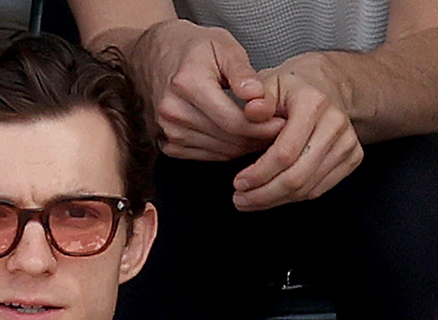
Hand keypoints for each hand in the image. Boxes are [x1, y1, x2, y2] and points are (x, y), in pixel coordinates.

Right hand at [131, 19, 283, 159]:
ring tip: (262, 132)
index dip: (263, 128)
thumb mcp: (223, 46)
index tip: (283, 123)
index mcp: (187, 84)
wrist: (154, 55)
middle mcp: (173, 111)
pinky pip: (207, 157)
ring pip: (220, 152)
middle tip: (278, 130)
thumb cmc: (194, 48)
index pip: (234, 122)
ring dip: (245, 147)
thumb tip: (257, 97)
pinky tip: (238, 137)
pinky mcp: (167, 143)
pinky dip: (227, 151)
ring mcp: (167, 130)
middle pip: (228, 140)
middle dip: (258, 139)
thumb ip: (243, 73)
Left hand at [231, 55, 364, 210]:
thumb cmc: (290, 89)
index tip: (238, 182)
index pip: (285, 152)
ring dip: (275, 200)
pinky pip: (319, 189)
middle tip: (241, 200)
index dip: (259, 173)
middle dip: (265, 194)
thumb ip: (256, 99)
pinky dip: (292, 197)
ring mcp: (348, 142)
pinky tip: (272, 195)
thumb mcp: (267, 84)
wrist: (325, 87)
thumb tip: (252, 110)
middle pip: (298, 176)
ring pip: (308, 188)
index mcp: (314, 103)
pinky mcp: (353, 157)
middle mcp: (336, 123)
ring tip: (250, 200)